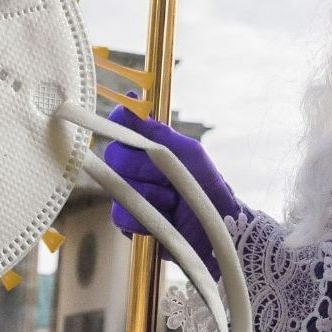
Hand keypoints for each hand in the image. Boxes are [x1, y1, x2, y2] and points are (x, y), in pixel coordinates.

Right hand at [104, 104, 241, 278]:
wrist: (218, 232)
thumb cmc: (208, 188)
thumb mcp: (191, 155)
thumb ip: (159, 132)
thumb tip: (131, 100)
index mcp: (150, 145)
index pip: (120, 124)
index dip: (119, 123)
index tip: (128, 128)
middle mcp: (134, 166)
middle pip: (113, 155)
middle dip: (141, 167)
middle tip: (166, 178)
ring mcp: (128, 193)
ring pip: (116, 185)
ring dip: (147, 194)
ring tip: (171, 201)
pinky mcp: (128, 222)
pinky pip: (120, 215)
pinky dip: (142, 217)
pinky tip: (162, 219)